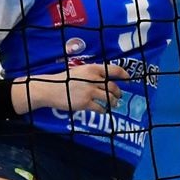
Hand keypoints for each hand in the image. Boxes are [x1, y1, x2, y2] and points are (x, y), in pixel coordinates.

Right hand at [16, 63, 130, 114]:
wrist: (51, 89)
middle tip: (119, 96)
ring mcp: (90, 91)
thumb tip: (106, 79)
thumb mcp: (80, 71)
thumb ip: (93, 74)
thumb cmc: (65, 80)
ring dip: (113, 102)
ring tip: (114, 104)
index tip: (129, 78)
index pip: (114, 70)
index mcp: (92, 68)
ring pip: (109, 98)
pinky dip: (103, 110)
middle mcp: (93, 79)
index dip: (123, 74)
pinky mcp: (85, 103)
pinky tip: (103, 110)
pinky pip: (100, 108)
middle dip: (118, 93)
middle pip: (113, 86)